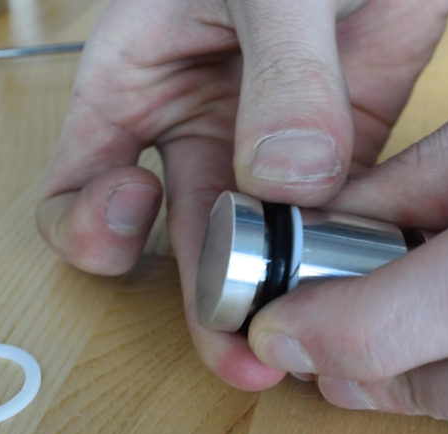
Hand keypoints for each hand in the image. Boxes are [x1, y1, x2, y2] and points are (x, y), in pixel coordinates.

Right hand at [37, 0, 447, 389]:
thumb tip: (286, 179)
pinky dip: (349, 260)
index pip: (78, 188)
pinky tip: (369, 285)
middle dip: (207, 303)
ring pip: (262, 251)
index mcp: (138, 83)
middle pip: (182, 246)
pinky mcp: (343, 156)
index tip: (134, 211)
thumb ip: (280, 69)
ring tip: (308, 338)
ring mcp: (272, 151)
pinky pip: (336, 226)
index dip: (91, 224)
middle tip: (243, 350)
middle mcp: (197, 130)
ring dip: (283, 299)